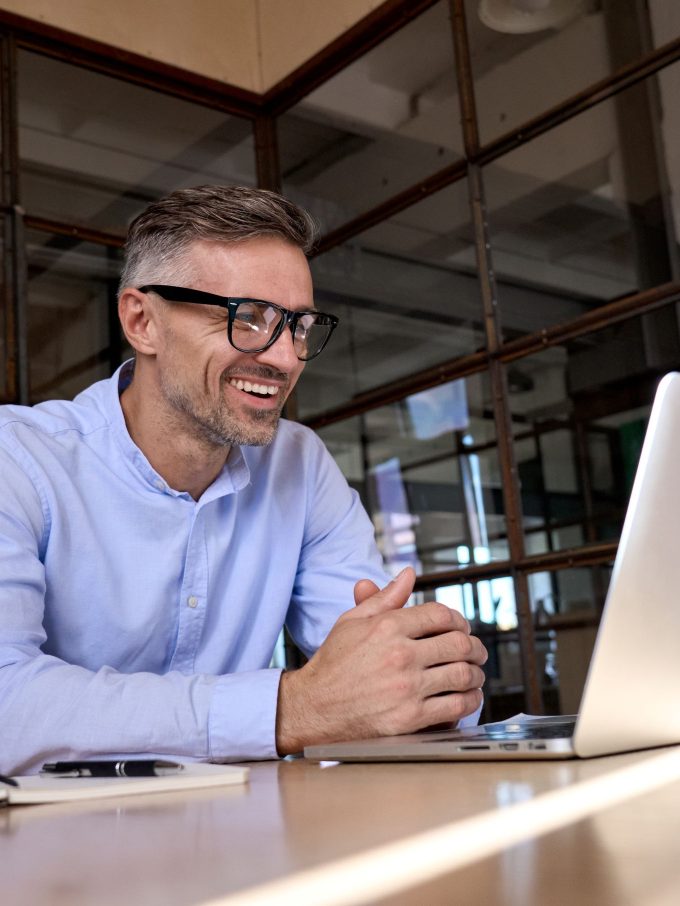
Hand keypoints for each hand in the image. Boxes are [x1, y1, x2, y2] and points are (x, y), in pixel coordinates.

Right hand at [276, 567, 486, 753]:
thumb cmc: (333, 664)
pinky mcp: (410, 718)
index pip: (441, 615)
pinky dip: (469, 701)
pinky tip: (466, 697)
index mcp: (387, 627)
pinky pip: (456, 706)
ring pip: (463, 675)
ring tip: (474, 674)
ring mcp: (407, 688)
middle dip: (475, 646)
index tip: (462, 628)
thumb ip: (385, 598)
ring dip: (476, 673)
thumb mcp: (352, 622)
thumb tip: (408, 575)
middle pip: (459, 644)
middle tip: (476, 651)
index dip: (459, 620)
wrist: (313, 707)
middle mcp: (400, 655)